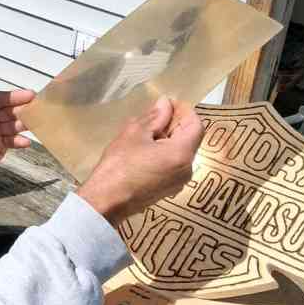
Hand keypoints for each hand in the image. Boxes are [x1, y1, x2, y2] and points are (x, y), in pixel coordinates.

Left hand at [0, 81, 34, 224]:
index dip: (13, 96)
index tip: (28, 94)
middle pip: (8, 110)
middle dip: (23, 108)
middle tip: (40, 105)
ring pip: (13, 124)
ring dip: (24, 123)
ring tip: (36, 122)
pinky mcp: (0, 145)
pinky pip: (12, 140)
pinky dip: (20, 141)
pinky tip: (26, 142)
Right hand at [77, 97, 203, 225]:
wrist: (107, 201)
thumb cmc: (119, 165)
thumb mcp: (135, 133)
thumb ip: (155, 116)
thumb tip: (166, 104)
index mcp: (182, 154)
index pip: (196, 125)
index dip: (185, 110)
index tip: (169, 103)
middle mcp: (187, 170)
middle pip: (190, 139)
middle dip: (176, 124)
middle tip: (156, 114)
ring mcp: (179, 183)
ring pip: (181, 153)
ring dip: (169, 139)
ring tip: (148, 132)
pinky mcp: (168, 190)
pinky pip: (174, 165)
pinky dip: (165, 153)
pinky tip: (146, 149)